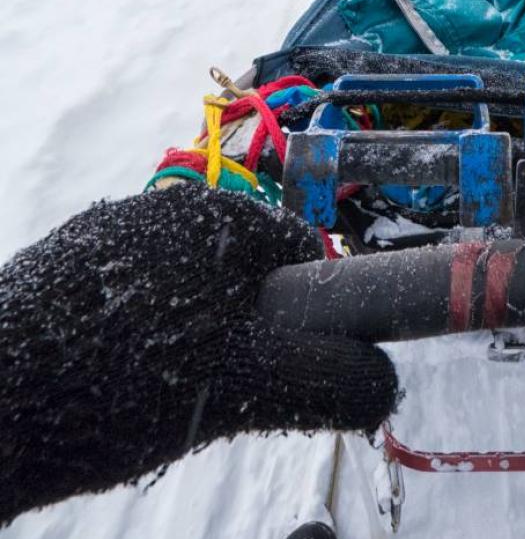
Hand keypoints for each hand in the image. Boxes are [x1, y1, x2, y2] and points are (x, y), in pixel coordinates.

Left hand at [0, 186, 396, 524]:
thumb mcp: (247, 389)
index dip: (307, 311)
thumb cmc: (127, 385)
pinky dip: (141, 325)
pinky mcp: (67, 258)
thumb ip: (328, 380)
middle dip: (248, 322)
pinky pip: (136, 287)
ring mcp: (111, 228)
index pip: (295, 252)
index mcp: (221, 216)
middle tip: (222, 386)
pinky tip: (114, 376)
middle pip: (241, 266)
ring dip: (194, 327)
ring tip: (159, 389)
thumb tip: (387, 382)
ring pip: (188, 280)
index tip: (283, 363)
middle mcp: (169, 204)